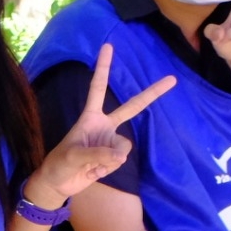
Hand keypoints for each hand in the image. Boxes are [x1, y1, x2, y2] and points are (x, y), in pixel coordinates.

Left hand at [27, 43, 174, 204]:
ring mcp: (111, 141)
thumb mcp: (73, 156)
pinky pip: (120, 161)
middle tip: (172, 79)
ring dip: (108, 159)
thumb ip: (97, 153)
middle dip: (151, 93)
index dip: (104, 68)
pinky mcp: (114, 157)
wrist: (59, 183)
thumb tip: (121, 154)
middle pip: (132, 107)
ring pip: (123, 147)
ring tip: (91, 165)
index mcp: (90, 116)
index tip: (108, 46)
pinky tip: (95, 170)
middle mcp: (104, 125)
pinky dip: (108, 168)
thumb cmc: (60, 163)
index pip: (98, 88)